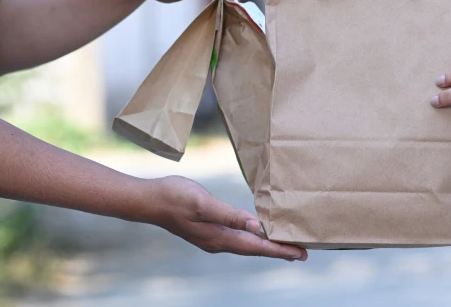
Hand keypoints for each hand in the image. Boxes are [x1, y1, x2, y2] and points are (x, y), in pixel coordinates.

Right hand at [148, 176, 306, 260]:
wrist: (148, 200)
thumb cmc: (175, 197)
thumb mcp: (203, 203)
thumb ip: (229, 215)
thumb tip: (255, 226)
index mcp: (220, 236)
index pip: (257, 246)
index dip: (280, 250)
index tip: (301, 254)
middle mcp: (218, 241)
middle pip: (255, 249)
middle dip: (278, 251)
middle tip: (302, 253)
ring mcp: (212, 237)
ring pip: (247, 245)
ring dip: (267, 246)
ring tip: (285, 245)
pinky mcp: (208, 230)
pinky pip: (238, 238)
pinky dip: (253, 237)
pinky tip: (257, 232)